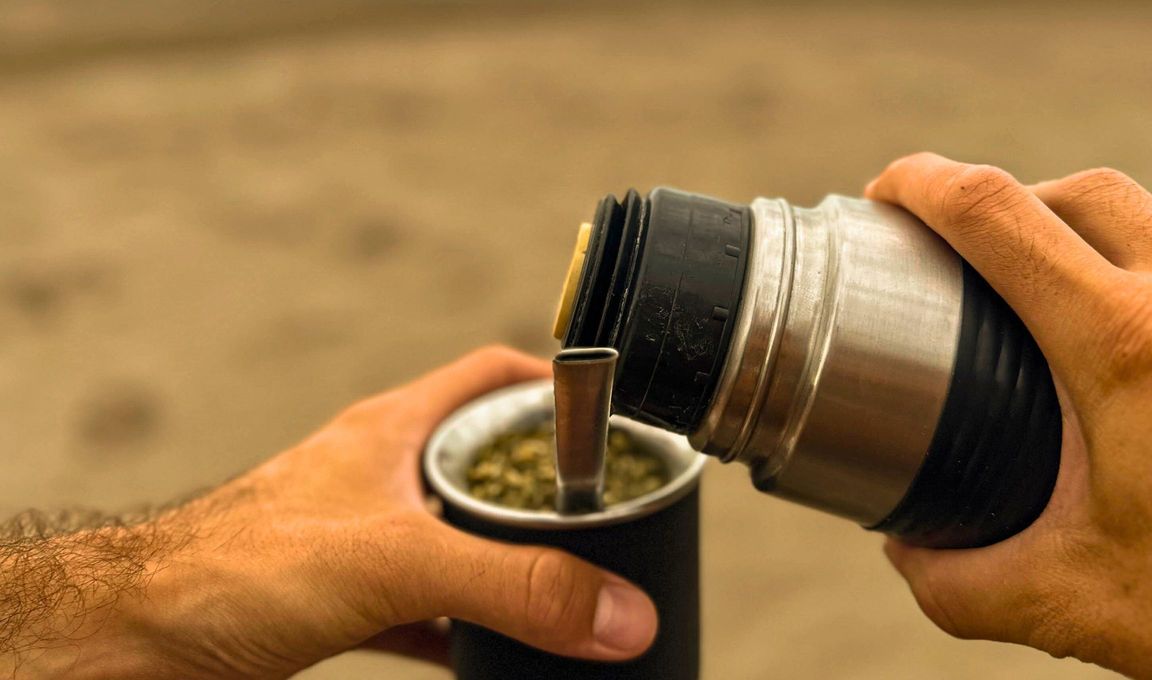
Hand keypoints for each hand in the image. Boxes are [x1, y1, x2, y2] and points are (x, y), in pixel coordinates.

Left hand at [10, 346, 656, 678]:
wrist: (134, 643)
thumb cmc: (232, 568)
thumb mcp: (395, 560)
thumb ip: (511, 585)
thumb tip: (620, 611)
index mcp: (394, 431)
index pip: (490, 376)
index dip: (554, 385)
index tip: (610, 419)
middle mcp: (381, 477)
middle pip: (485, 462)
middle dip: (548, 489)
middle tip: (604, 522)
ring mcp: (362, 540)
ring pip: (457, 539)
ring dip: (508, 563)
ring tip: (564, 587)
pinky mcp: (342, 603)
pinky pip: (424, 609)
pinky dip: (465, 629)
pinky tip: (491, 654)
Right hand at [866, 154, 1151, 678]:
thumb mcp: (1069, 606)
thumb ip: (959, 583)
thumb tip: (906, 550)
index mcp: (1121, 348)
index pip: (997, 215)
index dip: (924, 184)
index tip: (886, 193)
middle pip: (1073, 190)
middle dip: (997, 201)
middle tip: (954, 248)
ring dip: (1084, 221)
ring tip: (1047, 274)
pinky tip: (1144, 297)